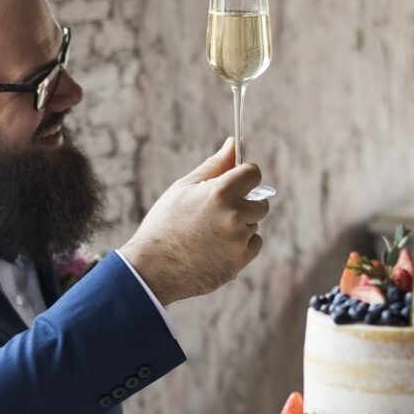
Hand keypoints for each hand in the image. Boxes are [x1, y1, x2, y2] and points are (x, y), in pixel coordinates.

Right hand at [118, 139, 268, 303]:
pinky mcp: (239, 262)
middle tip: (217, 212)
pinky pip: (253, 245)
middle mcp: (234, 216)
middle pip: (260, 202)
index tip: (236, 181)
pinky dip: (240, 246)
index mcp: (219, 193)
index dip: (245, 175)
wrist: (152, 268)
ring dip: (240, 226)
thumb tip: (233, 144)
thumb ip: (214, 166)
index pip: (253, 174)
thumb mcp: (183, 188)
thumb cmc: (164, 224)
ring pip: (254, 225)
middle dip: (244, 203)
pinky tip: (215, 248)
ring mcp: (238, 241)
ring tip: (209, 233)